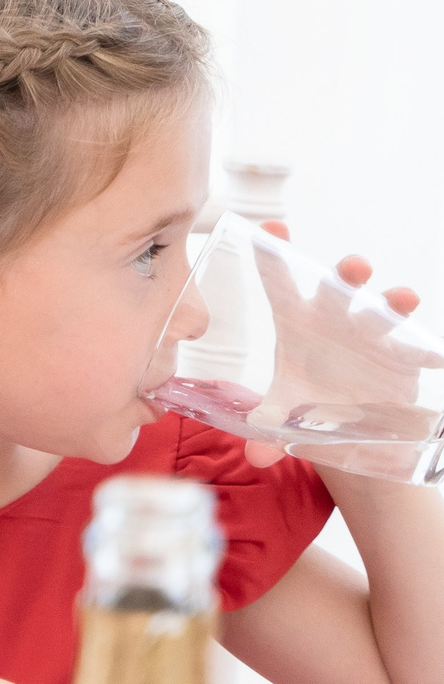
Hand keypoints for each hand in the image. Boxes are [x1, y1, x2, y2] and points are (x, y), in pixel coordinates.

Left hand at [247, 221, 428, 468]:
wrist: (343, 425)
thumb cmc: (304, 401)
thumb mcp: (283, 415)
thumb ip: (267, 430)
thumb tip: (258, 455)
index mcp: (294, 323)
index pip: (280, 282)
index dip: (274, 254)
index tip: (271, 228)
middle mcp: (333, 321)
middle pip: (338, 289)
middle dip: (346, 274)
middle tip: (354, 266)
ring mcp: (370, 337)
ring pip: (382, 312)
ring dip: (394, 303)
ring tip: (405, 298)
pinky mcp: (399, 359)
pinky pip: (415, 351)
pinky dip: (426, 351)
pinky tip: (435, 356)